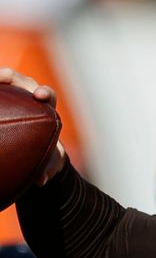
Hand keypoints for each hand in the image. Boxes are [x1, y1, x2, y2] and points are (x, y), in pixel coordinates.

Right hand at [0, 68, 66, 184]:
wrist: (37, 147)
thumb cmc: (45, 152)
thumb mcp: (49, 161)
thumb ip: (47, 169)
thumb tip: (42, 180)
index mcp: (47, 109)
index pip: (48, 95)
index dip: (44, 93)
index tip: (40, 96)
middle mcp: (31, 96)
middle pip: (23, 80)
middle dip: (13, 77)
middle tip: (2, 77)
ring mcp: (16, 94)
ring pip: (6, 79)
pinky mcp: (4, 97)